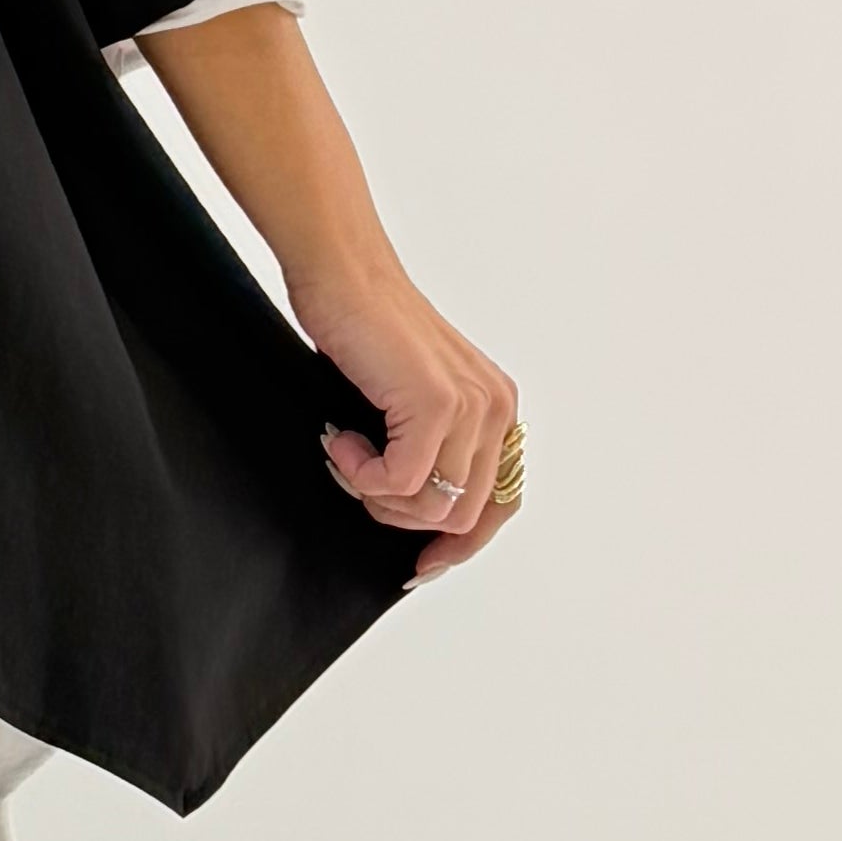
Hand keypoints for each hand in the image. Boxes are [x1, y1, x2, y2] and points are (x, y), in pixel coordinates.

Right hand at [290, 259, 520, 581]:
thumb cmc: (363, 330)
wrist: (342, 275)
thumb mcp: (409, 400)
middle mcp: (496, 407)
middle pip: (463, 515)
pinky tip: (342, 440)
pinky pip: (400, 482)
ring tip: (348, 455)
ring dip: (377, 495)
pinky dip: (360, 474)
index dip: (459, 545)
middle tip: (358, 482)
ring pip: (433, 507)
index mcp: (497, 407)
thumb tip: (415, 516)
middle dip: (401, 518)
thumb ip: (429, 448)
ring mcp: (471, 406)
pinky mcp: (435, 404)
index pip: (499, 503)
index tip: (418, 565)